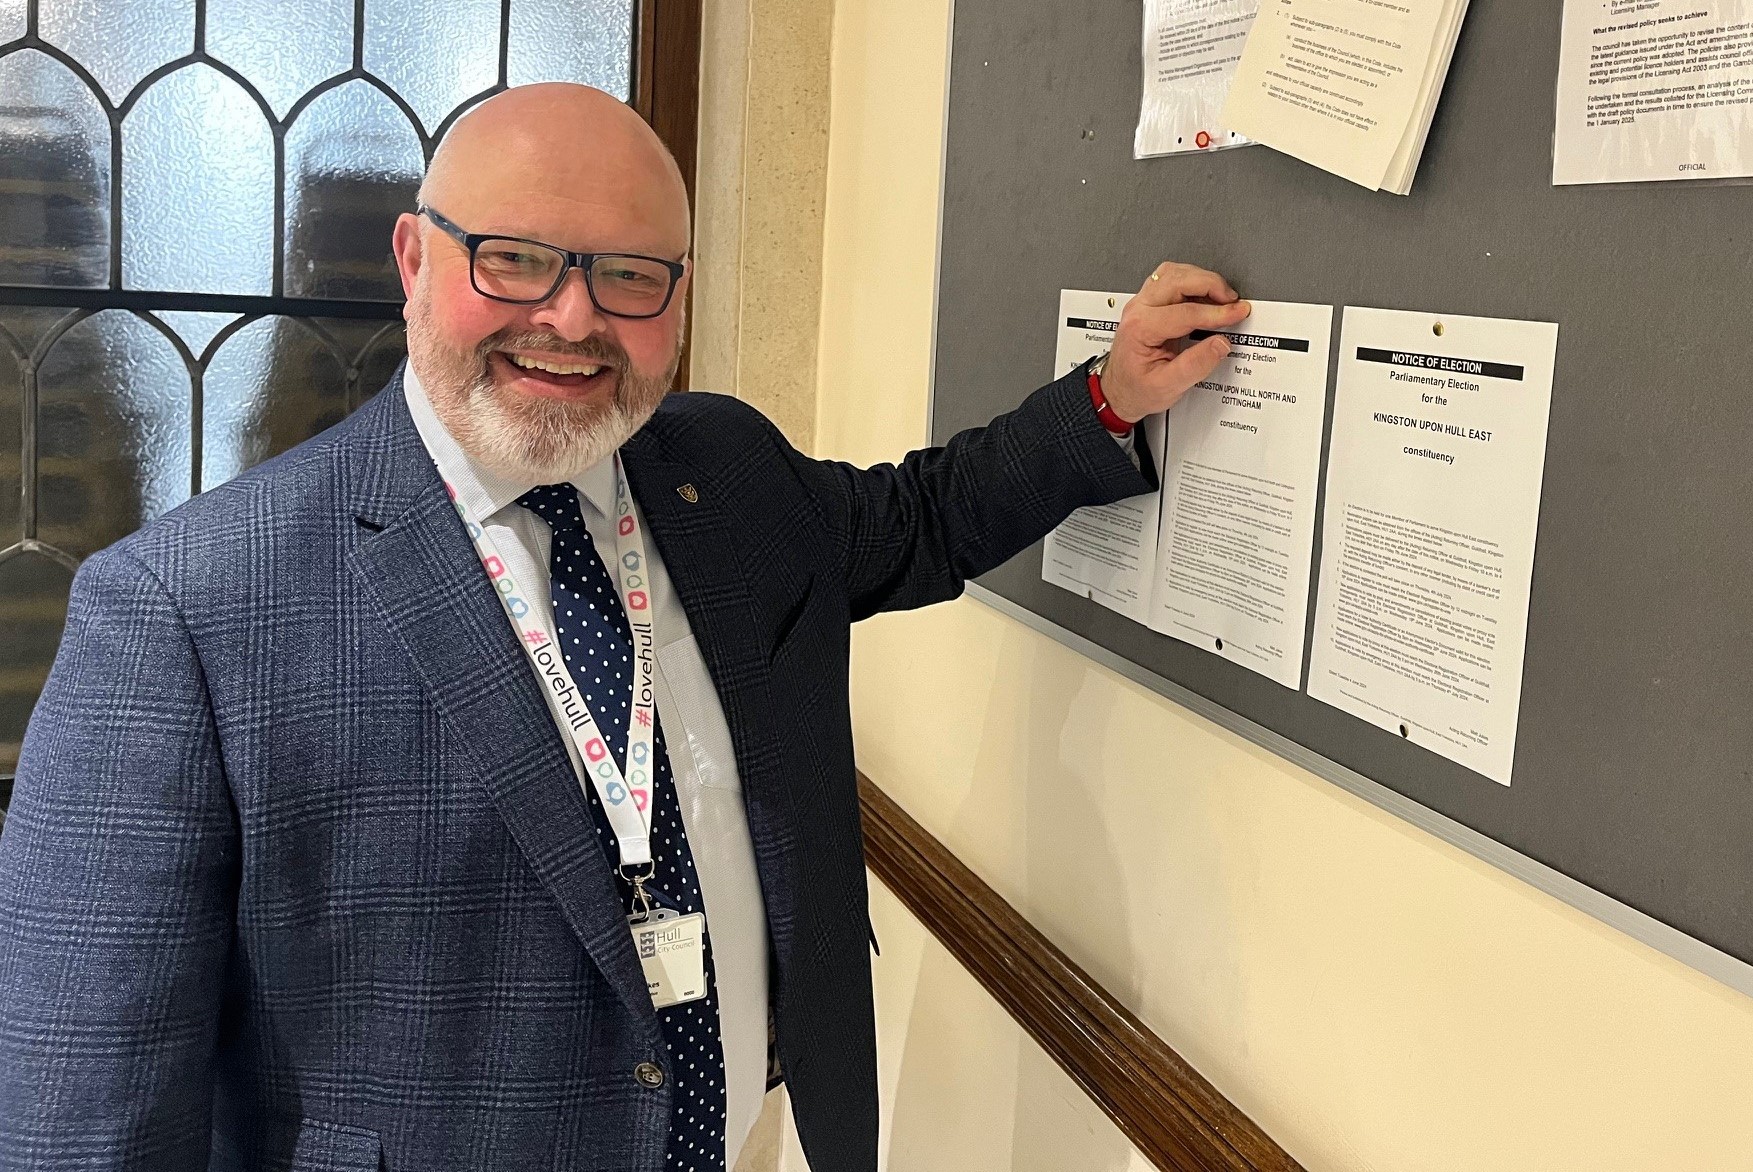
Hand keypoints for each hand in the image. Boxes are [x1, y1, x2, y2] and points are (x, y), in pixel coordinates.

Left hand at [1100, 262, 1250, 423]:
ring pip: (1174, 273)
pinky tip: (1206, 296)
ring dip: (1201, 279)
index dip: (1217, 312)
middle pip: (1178, 279)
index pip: (1185, 312)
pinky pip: (1172, 278)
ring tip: (1222, 297)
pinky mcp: (1149, 302)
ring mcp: (1142, 302)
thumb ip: (1196, 365)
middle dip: (1211, 285)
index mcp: (1140, 328)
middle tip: (1233, 301)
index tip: (1237, 313)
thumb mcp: (1167, 387)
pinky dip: (1193, 281)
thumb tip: (1221, 344)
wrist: (1118, 391)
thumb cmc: (1135, 389)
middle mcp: (1138, 309)